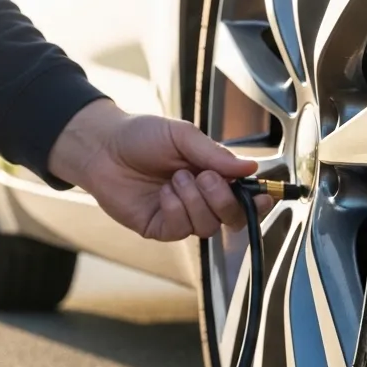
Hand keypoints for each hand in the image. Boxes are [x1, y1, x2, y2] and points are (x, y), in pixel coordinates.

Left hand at [47, 100, 272, 240]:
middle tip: (204, 176)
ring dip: (195, 201)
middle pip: (233, 218)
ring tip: (175, 178)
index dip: (259, 200)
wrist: (103, 147)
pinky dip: (176, 209)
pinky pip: (181, 229)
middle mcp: (201, 199)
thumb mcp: (183, 136)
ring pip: (209, 226)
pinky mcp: (160, 228)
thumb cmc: (142, 136)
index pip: (245, 196)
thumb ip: (215, 154)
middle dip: (223, 199)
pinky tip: (162, 193)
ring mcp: (181, 216)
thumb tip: (251, 168)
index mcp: (213, 175)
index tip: (263, 195)